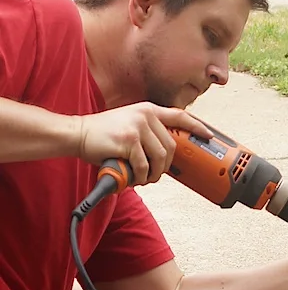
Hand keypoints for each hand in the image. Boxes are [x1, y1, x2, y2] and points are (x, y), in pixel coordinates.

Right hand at [76, 102, 211, 184]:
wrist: (77, 134)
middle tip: (154, 175)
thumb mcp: (129, 124)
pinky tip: (132, 178)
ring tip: (142, 179)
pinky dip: (139, 177)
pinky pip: (143, 166)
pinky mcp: (128, 141)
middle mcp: (145, 115)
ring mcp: (138, 127)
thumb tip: (166, 155)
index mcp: (148, 110)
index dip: (197, 127)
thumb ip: (147, 133)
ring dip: (153, 174)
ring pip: (159, 158)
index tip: (208, 136)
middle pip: (170, 146)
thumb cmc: (103, 135)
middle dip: (165, 166)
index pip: (180, 116)